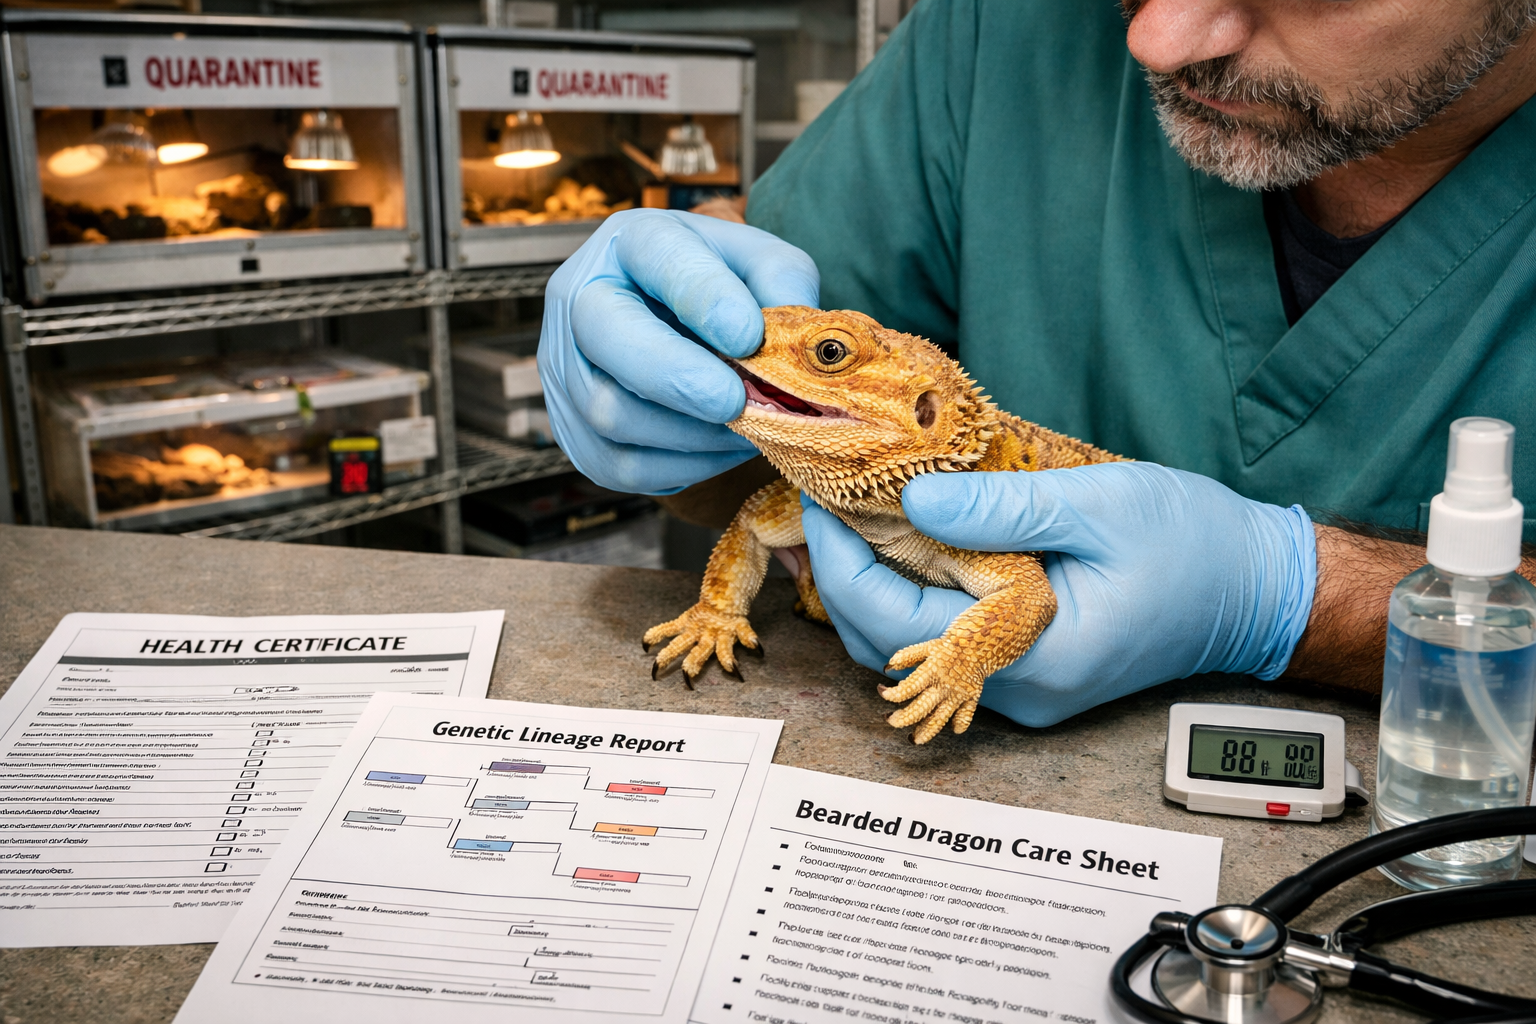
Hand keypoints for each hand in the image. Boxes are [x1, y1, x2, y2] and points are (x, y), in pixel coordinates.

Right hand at [538, 209, 819, 494]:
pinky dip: (681, 466)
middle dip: (678, 377)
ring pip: (611, 413)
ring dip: (690, 432)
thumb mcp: (757, 263)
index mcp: (631, 242)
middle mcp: (580, 299)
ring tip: (744, 426)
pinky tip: (721, 448)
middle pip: (608, 338)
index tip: (748, 335)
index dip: (704, 299)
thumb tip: (796, 338)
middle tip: (736, 400)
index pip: (659, 257)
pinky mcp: (572, 430)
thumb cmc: (717, 290)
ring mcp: (564, 368)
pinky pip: (621, 465)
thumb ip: (783, 281)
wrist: (671, 325)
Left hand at [800, 462, 1316, 727]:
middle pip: (887, 646)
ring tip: (855, 518)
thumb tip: (911, 501)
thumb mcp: (1096, 506)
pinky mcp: (1027, 670)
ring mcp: (1021, 687)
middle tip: (826, 503)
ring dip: (871, 587)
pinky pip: (943, 642)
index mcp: (1032, 655)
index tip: (818, 503)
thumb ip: (1001, 508)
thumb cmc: (1193, 544)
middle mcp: (1017, 689)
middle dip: (842, 576)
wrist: (1257, 590)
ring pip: (908, 649)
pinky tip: (905, 546)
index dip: (842, 564)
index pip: (895, 623)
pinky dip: (911, 597)